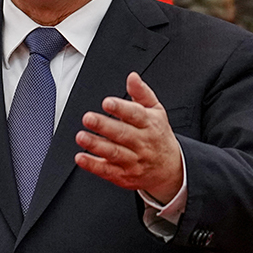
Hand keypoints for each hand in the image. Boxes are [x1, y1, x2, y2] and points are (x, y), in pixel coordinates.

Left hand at [74, 72, 182, 202]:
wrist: (171, 169)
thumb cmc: (158, 134)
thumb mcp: (156, 112)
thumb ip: (142, 93)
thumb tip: (132, 76)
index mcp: (150, 124)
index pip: (136, 115)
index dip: (121, 108)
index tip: (107, 102)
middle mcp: (142, 143)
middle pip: (123, 134)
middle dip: (104, 126)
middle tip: (88, 117)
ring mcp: (134, 161)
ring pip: (114, 153)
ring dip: (96, 145)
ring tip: (81, 136)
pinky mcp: (125, 176)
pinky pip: (107, 171)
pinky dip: (93, 165)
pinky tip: (80, 157)